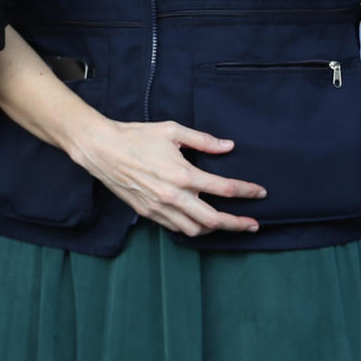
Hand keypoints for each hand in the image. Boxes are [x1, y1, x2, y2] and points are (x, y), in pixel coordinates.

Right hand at [66, 116, 266, 235]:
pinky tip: (197, 222)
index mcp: (183, 173)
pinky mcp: (147, 212)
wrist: (101, 149)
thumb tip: (228, 146)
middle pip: (215, 219)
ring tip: (226, 225)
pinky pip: (175, 228)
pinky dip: (191, 228)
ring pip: (195, 230)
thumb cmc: (135, 136)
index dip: (247, 191)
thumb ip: (203, 140)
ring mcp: (159, 207)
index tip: (260, 192)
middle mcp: (174, 195)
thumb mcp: (172, 131)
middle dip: (238, 224)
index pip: (225, 189)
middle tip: (253, 225)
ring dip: (214, 230)